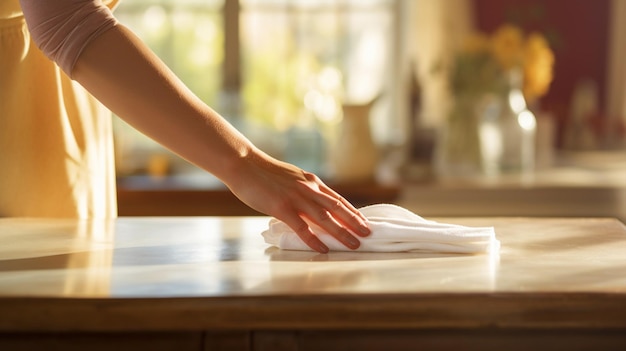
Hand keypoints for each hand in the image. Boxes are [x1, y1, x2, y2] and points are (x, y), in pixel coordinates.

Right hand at [226, 150, 370, 252]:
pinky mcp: (282, 207)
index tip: (364, 222)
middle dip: (355, 222)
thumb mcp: (291, 177)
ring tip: (354, 244)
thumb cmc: (264, 172)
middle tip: (368, 234)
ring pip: (325, 218)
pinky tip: (323, 248)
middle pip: (337, 208)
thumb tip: (313, 201)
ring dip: (342, 232)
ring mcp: (296, 198)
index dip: (353, 211)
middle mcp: (308, 189)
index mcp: (311, 181)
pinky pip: (302, 227)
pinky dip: (314, 239)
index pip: (338, 198)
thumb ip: (304, 189)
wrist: (244, 163)